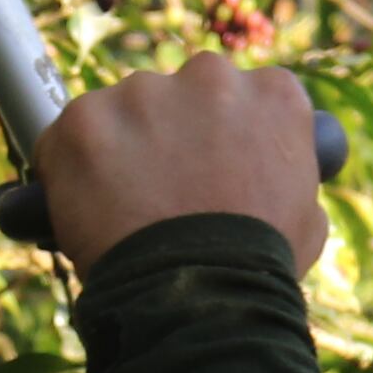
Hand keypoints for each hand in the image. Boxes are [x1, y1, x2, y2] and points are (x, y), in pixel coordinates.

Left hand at [33, 54, 327, 278]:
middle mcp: (209, 76)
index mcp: (272, 94)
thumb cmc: (258, 267)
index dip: (221, 136)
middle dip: (167, 134)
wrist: (197, 297)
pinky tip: (82, 209)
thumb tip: (267, 177)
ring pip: (121, 113)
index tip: (209, 168)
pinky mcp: (85, 118)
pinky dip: (68, 168)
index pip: (241, 96)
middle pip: (177, 96)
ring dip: (118, 149)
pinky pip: (67, 136)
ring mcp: (142, 93)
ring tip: (123, 211)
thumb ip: (286, 173)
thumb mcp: (306, 215)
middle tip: (162, 192)